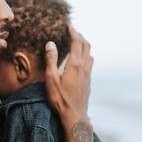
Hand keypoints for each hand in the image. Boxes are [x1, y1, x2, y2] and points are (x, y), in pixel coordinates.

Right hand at [44, 26, 93, 141]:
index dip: (73, 32)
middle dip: (80, 36)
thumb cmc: (60, 99)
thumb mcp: (51, 79)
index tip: (69, 26)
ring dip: (84, 45)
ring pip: (90, 54)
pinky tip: (80, 60)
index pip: (76, 42)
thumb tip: (51, 43)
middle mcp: (84, 67)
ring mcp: (88, 74)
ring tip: (78, 42)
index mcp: (75, 64)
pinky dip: (86, 55)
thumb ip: (51, 60)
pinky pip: (90, 63)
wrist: (75, 116)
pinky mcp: (88, 81)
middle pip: (86, 46)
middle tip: (73, 31)